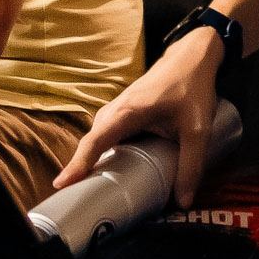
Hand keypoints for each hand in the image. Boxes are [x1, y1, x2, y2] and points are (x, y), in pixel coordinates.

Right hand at [53, 28, 222, 206]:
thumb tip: (183, 202)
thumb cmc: (193, 87)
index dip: (78, 164)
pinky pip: (108, 132)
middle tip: (74, 196)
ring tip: (88, 185)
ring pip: (99, 136)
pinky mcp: (126, 109)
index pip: (95, 141)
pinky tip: (111, 165)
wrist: (194, 56)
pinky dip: (104, 149)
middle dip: (81, 167)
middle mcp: (116, 109)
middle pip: (92, 141)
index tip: (61, 184)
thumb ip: (191, 165)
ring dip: (92, 158)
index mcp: (128, 112)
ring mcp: (119, 107)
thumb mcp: (197, 129)